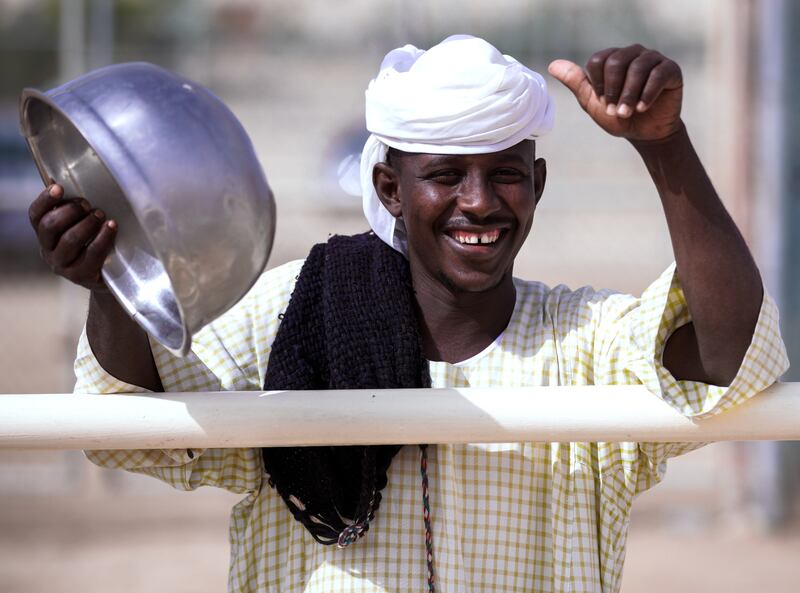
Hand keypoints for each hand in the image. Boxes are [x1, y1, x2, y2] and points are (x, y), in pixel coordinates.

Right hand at [29, 184, 116, 290]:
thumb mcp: (80, 225)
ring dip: (87, 223)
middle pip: (50, 226)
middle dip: (70, 211)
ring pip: (70, 240)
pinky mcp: (81, 276)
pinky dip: (103, 237)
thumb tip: (70, 179)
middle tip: (88, 205)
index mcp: (44, 234)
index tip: (59, 188)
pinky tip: (112, 226)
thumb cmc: (94, 242)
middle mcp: (48, 250)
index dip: (45, 200)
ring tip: (101, 215)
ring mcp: (63, 265)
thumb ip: (74, 208)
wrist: (109, 277)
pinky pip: (91, 254)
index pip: (36, 215)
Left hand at [548, 44, 682, 141]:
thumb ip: (576, 82)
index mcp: (612, 59)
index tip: (603, 102)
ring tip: (627, 113)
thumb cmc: (618, 116)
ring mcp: (653, 59)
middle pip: (617, 61)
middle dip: (613, 90)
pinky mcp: (671, 69)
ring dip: (629, 94)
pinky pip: (658, 74)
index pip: (598, 60)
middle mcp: (633, 53)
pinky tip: (642, 107)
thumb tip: (552, 65)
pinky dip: (648, 93)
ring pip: (638, 67)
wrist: (645, 133)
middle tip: (614, 111)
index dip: (598, 84)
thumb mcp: (592, 102)